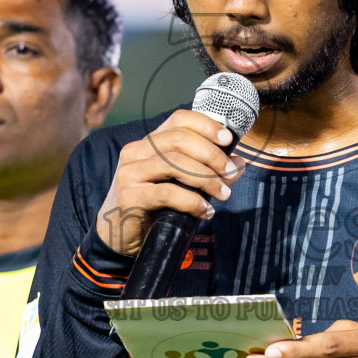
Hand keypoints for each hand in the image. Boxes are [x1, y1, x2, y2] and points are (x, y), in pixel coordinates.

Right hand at [95, 109, 244, 256]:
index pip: (178, 120)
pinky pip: (167, 193)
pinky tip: (205, 211)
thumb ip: (207, 171)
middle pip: (179, 139)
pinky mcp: (129, 197)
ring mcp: (130, 173)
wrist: (119, 237)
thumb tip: (238, 164)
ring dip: (206, 178)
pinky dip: (192, 201)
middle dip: (211, 155)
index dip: (206, 125)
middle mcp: (135, 152)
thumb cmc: (152, 208)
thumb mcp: (180, 185)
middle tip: (231, 173)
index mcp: (148, 143)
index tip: (228, 139)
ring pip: (174, 163)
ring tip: (223, 194)